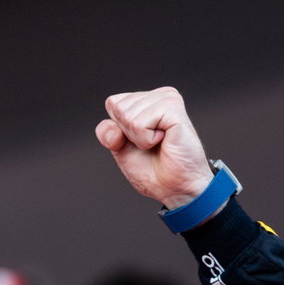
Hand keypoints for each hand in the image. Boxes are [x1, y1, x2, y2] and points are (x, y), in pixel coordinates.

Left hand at [95, 87, 212, 207]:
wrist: (175, 188)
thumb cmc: (154, 170)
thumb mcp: (121, 150)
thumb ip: (108, 134)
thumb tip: (111, 126)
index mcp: (148, 100)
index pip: (112, 103)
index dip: (118, 129)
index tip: (139, 141)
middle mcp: (159, 96)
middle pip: (118, 108)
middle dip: (128, 134)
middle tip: (151, 144)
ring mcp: (168, 99)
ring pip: (128, 115)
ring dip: (139, 139)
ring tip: (159, 143)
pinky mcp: (173, 108)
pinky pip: (139, 123)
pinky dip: (146, 140)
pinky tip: (164, 141)